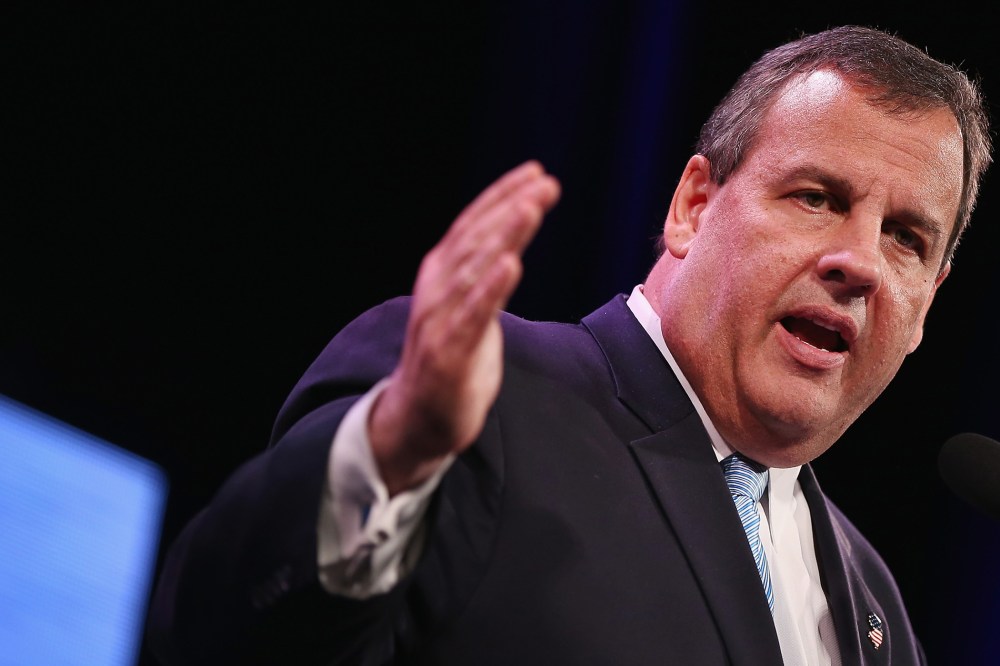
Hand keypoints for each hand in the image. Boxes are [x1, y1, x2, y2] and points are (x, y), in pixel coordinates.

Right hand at [369, 161, 560, 494]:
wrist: (416, 419)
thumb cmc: (450, 360)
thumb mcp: (469, 309)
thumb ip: (484, 277)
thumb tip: (509, 244)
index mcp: (442, 275)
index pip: (473, 226)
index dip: (501, 196)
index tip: (535, 173)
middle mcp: (437, 290)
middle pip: (476, 240)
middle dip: (510, 208)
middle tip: (544, 183)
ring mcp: (440, 321)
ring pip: (474, 270)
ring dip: (504, 236)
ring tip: (530, 209)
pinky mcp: (448, 354)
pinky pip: (472, 316)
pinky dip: (491, 288)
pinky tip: (511, 264)